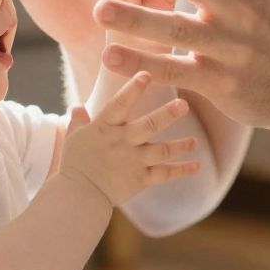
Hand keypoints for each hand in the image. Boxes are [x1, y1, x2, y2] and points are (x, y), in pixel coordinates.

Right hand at [59, 72, 198, 208]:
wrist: (78, 195)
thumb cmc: (74, 165)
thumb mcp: (73, 138)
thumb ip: (78, 121)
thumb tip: (77, 107)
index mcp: (105, 127)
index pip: (120, 103)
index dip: (133, 89)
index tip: (146, 74)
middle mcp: (122, 141)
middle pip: (149, 125)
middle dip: (167, 115)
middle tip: (183, 105)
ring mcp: (133, 161)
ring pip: (162, 150)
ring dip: (180, 145)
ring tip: (194, 141)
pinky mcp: (141, 179)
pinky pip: (165, 174)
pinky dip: (181, 170)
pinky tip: (196, 165)